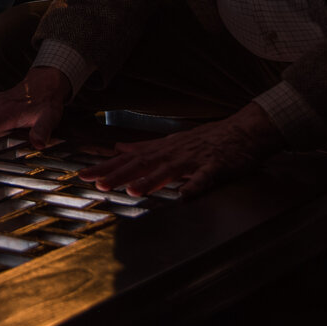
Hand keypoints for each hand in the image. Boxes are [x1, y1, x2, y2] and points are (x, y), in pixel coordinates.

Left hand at [78, 103, 282, 198]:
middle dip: (120, 174)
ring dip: (151, 180)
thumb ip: (144, 147)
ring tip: (133, 191)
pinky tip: (185, 195)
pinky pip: (205, 177)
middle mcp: (173, 153)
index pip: (128, 159)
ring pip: (170, 170)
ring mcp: (194, 158)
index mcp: (162, 150)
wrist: (242, 130)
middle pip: (143, 164)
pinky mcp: (216, 166)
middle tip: (99, 184)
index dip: (106, 168)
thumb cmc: (206, 139)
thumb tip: (117, 148)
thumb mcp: (170, 141)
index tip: (84, 176)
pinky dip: (195, 185)